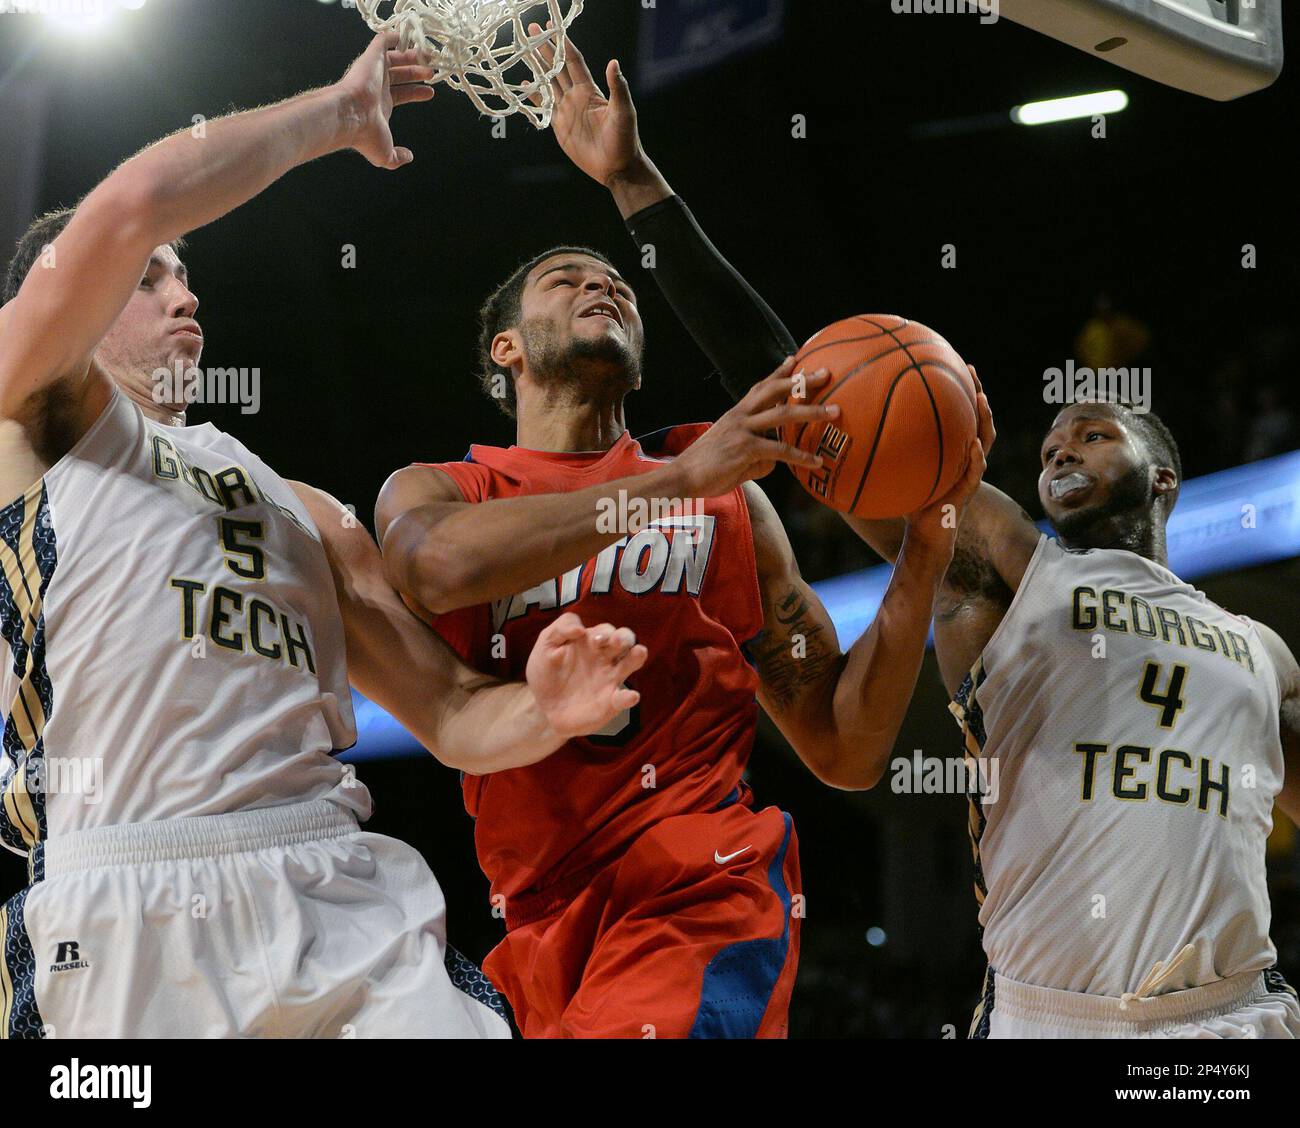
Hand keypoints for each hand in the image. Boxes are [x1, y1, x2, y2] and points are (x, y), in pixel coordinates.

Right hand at [335, 31, 434, 169]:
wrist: (351, 115)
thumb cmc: (365, 135)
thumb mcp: (385, 153)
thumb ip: (397, 157)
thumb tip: (408, 157)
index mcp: (381, 105)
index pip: (402, 94)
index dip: (417, 93)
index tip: (430, 92)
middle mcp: (377, 86)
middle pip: (400, 75)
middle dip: (417, 72)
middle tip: (432, 71)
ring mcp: (373, 71)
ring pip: (394, 58)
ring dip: (411, 56)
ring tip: (429, 56)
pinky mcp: (371, 57)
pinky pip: (382, 41)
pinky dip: (392, 37)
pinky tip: (404, 34)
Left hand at [526, 613, 647, 740]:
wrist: (542, 707)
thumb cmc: (546, 672)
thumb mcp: (546, 645)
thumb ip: (560, 629)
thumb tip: (581, 629)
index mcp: (591, 642)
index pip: (607, 630)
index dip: (605, 632)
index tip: (594, 640)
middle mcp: (605, 658)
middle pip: (625, 640)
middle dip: (624, 637)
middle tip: (616, 642)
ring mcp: (610, 680)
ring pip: (633, 662)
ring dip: (637, 656)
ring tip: (638, 652)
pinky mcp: (611, 703)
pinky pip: (625, 698)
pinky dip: (629, 697)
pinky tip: (629, 696)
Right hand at [529, 27, 644, 187]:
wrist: (616, 167)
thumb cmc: (625, 139)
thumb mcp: (623, 111)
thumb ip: (617, 88)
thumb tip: (613, 63)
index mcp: (589, 90)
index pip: (573, 61)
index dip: (563, 44)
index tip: (552, 27)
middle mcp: (576, 96)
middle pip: (556, 68)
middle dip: (544, 49)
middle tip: (531, 30)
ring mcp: (567, 110)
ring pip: (548, 84)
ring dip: (536, 68)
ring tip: (523, 51)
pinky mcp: (560, 126)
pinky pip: (544, 107)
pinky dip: (534, 96)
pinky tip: (525, 85)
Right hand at [673, 358, 838, 497]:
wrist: (682, 476)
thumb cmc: (706, 469)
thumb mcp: (734, 455)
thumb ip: (757, 455)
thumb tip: (776, 462)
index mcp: (736, 414)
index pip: (760, 387)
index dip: (778, 373)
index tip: (795, 359)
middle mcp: (740, 416)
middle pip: (775, 391)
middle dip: (802, 381)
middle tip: (826, 373)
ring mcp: (743, 430)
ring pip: (783, 416)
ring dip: (812, 412)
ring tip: (834, 412)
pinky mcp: (745, 449)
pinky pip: (780, 450)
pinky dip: (800, 457)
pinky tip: (816, 462)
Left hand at [902, 365, 994, 557]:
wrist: (926, 535)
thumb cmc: (910, 502)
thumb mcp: (897, 472)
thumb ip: (886, 451)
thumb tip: (855, 430)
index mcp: (951, 448)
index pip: (958, 413)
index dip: (958, 388)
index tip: (951, 363)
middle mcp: (965, 456)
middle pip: (977, 418)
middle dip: (976, 392)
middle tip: (970, 369)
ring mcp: (970, 472)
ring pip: (986, 440)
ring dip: (984, 419)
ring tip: (981, 400)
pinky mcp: (967, 492)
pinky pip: (976, 473)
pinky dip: (977, 460)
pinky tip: (976, 447)